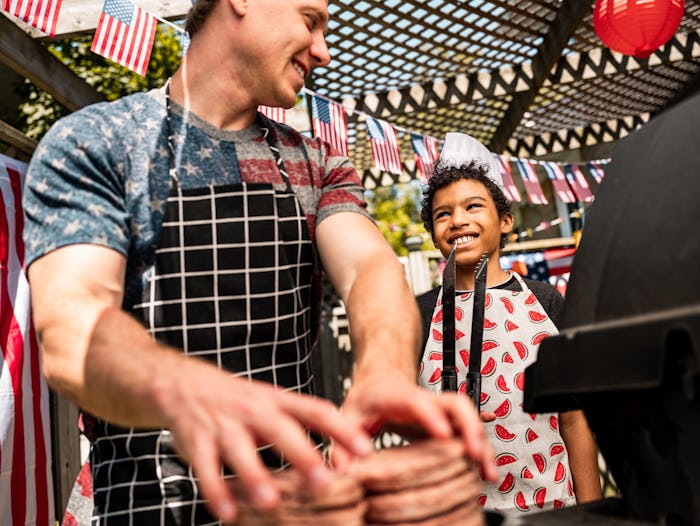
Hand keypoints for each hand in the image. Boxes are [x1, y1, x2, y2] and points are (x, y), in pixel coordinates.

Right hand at [159, 362, 372, 522]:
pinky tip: (228, 512)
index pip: (316, 410)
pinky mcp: (198, 443)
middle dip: (302, 455)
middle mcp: (254, 411)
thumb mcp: (274, 401)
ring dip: (255, 476)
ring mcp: (225, 426)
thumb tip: (346, 450)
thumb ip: (304, 423)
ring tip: (270, 502)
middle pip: (281, 430)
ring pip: (240, 451)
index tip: (366, 449)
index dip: (342, 428)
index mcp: (278, 401)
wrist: (186, 385)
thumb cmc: (240, 401)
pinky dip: (216, 491)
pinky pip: (206, 468)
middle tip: (323, 481)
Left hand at [332, 373, 497, 481]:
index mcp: (398, 396)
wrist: (379, 381)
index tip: (442, 434)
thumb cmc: (367, 399)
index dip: (431, 416)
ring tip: (488, 473)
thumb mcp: (348, 415)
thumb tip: (342, 469)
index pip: (417, 401)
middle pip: (456, 403)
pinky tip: (489, 467)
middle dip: (470, 426)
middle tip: (475, 453)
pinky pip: (469, 431)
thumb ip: (343, 439)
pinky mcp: (447, 422)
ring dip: (482, 443)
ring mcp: (439, 410)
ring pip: (469, 418)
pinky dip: (482, 448)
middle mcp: (425, 400)